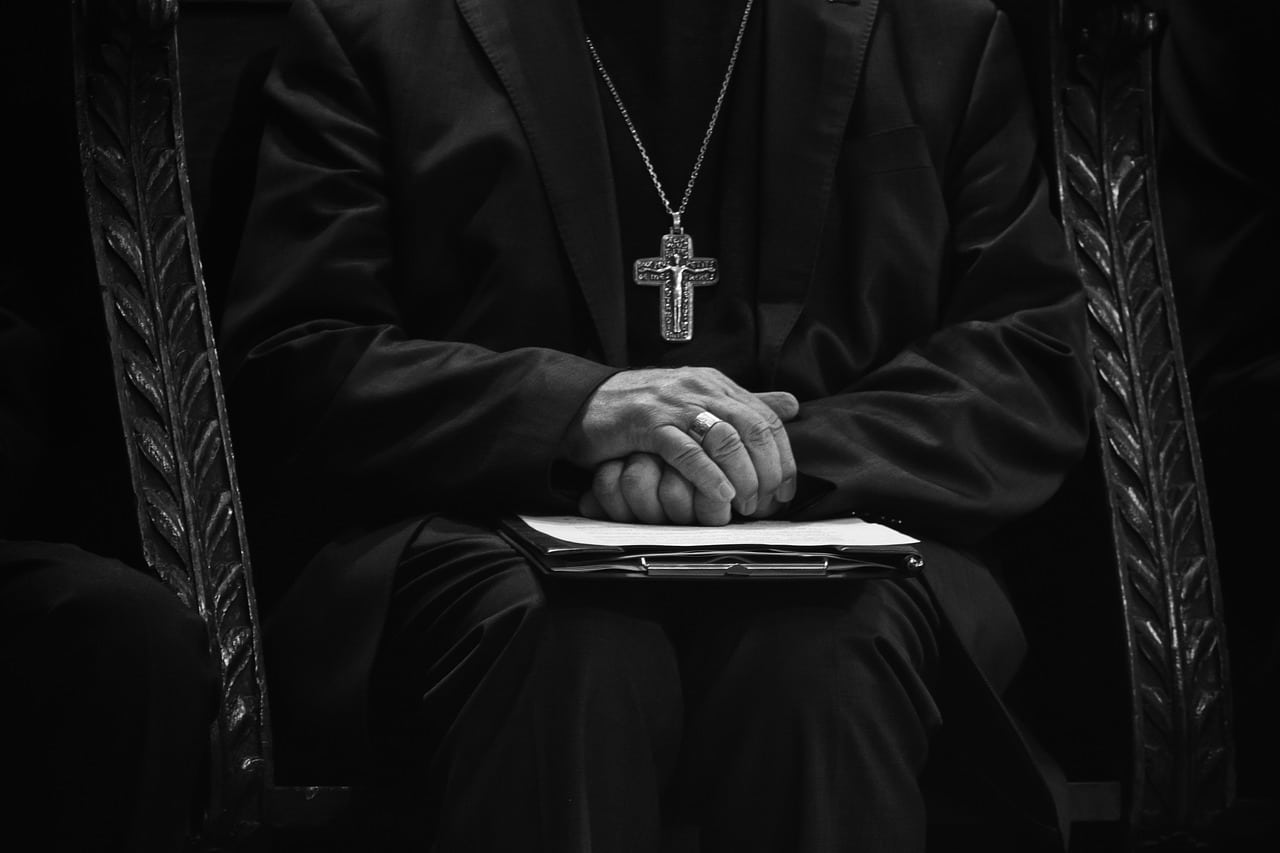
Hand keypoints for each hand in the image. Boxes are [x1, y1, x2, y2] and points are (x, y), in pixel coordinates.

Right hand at [562, 367, 798, 515]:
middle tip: (767, 503)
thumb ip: (742, 404)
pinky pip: (687, 451)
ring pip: (726, 439)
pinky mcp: (647, 422)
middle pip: (753, 428)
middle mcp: (699, 388)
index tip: (786, 490)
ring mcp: (673, 404)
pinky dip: (709, 476)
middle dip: (768, 471)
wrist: (581, 403)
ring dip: (743, 477)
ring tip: (745, 504)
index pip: (766, 417)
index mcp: (715, 383)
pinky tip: (720, 496)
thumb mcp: (696, 400)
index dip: (783, 457)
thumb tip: (791, 405)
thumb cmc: (639, 409)